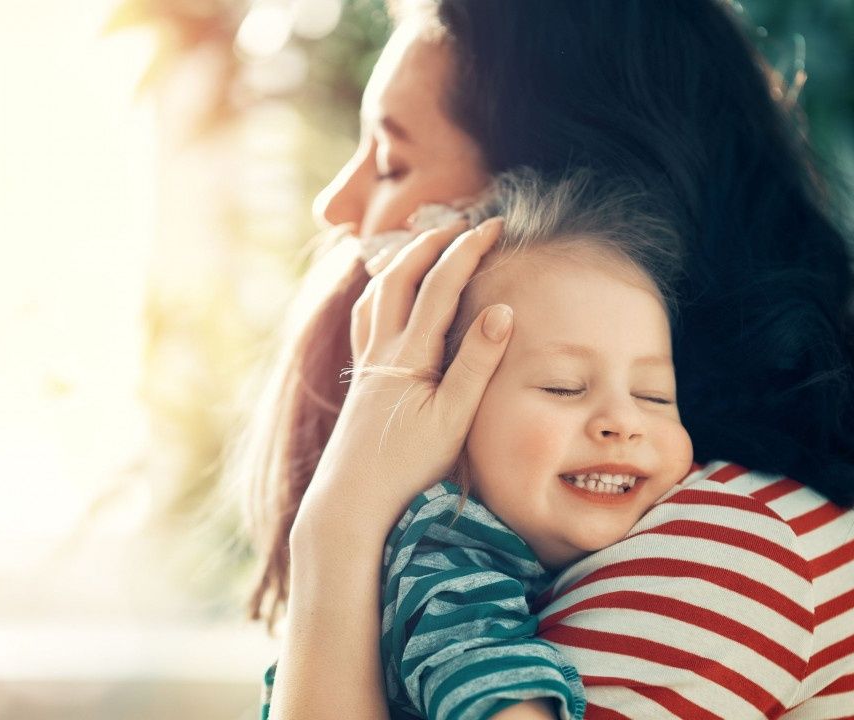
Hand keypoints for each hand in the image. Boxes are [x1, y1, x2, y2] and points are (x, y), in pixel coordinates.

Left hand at [296, 217, 513, 541]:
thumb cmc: (408, 468)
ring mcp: (367, 364)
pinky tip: (386, 300)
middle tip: (462, 225)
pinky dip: (379, 294)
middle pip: (400, 276)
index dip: (468, 250)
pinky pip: (364, 320)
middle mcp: (381, 351)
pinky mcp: (361, 382)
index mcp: (409, 355)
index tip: (495, 226)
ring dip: (401, 262)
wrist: (351, 502)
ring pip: (376, 295)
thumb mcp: (455, 418)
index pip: (440, 284)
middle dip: (431, 243)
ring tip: (423, 246)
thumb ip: (477, 363)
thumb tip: (502, 309)